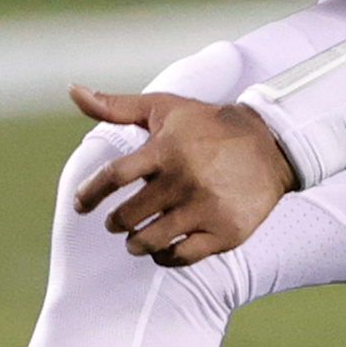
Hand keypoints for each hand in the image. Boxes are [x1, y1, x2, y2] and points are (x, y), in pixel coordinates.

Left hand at [70, 86, 295, 263]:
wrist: (272, 145)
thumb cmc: (209, 125)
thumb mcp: (164, 108)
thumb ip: (116, 106)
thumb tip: (73, 90)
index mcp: (166, 150)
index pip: (113, 176)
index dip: (89, 193)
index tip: (81, 204)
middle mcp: (184, 180)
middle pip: (127, 215)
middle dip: (115, 222)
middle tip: (117, 222)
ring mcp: (206, 208)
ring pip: (150, 240)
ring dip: (135, 243)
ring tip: (136, 237)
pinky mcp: (225, 231)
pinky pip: (181, 256)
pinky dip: (164, 255)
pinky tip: (163, 247)